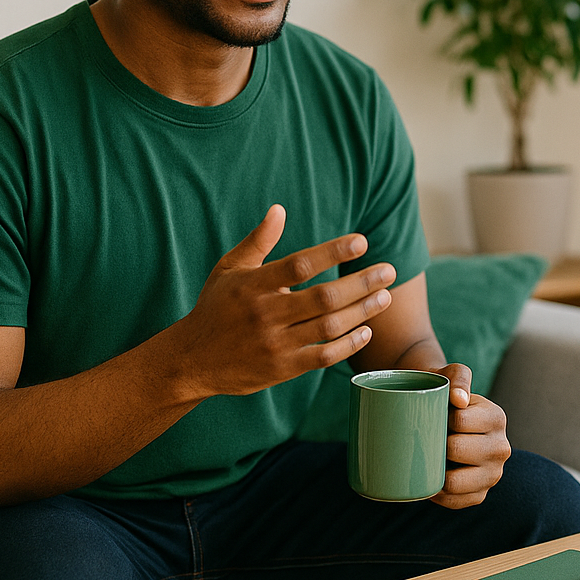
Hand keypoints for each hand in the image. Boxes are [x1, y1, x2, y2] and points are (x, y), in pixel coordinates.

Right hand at [170, 205, 394, 397]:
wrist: (191, 360)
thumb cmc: (215, 308)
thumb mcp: (229, 269)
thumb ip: (258, 241)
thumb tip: (279, 209)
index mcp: (252, 285)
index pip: (300, 265)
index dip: (333, 252)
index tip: (362, 241)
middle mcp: (264, 314)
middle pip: (323, 297)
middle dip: (361, 283)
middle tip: (389, 271)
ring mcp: (274, 344)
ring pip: (328, 327)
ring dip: (362, 311)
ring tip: (386, 296)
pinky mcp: (281, 369)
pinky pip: (322, 357)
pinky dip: (348, 344)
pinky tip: (366, 330)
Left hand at [430, 362, 510, 508]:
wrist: (444, 418)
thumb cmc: (445, 395)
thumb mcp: (453, 375)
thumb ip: (458, 378)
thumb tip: (458, 400)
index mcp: (497, 418)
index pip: (459, 421)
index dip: (438, 419)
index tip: (433, 415)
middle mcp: (501, 448)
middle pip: (455, 450)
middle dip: (436, 444)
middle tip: (428, 437)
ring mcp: (493, 475)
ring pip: (454, 482)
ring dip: (435, 471)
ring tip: (428, 458)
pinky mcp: (481, 495)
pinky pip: (453, 501)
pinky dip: (436, 492)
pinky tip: (431, 477)